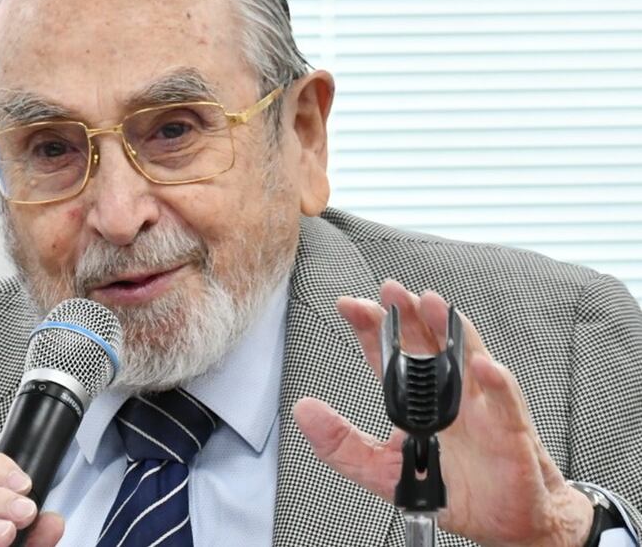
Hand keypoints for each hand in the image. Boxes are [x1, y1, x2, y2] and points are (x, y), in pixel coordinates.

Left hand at [293, 280, 593, 546]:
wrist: (507, 526)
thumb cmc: (453, 492)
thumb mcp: (381, 471)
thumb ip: (340, 443)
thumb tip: (303, 412)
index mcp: (415, 402)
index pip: (389, 355)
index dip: (371, 327)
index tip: (350, 305)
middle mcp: (448, 396)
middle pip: (427, 344)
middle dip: (407, 314)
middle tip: (390, 291)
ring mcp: (480, 408)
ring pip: (466, 358)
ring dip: (448, 329)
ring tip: (430, 304)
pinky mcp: (510, 433)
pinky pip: (506, 402)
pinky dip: (496, 382)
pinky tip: (482, 364)